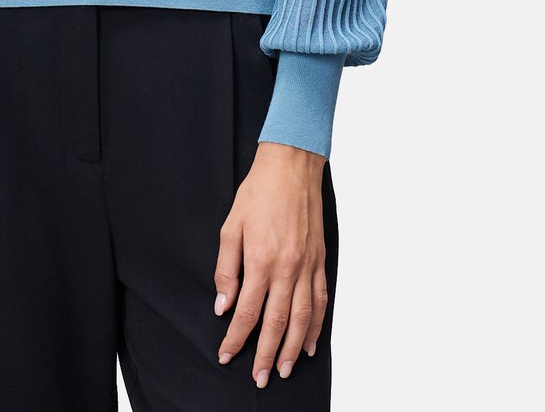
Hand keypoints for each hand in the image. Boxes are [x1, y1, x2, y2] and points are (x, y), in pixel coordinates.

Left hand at [213, 141, 328, 387]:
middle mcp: (287, 268)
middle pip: (276, 323)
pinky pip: (320, 301)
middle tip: (258, 378)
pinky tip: (309, 343)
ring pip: (302, 319)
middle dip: (265, 354)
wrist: (291, 166)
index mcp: (260, 260)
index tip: (227, 354)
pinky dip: (316, 326)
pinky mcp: (320, 261)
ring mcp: (307, 266)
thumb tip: (223, 305)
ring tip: (282, 370)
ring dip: (292, 349)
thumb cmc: (258, 192)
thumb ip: (227, 269)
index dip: (236, 338)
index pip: (246, 311)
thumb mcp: (231, 226)